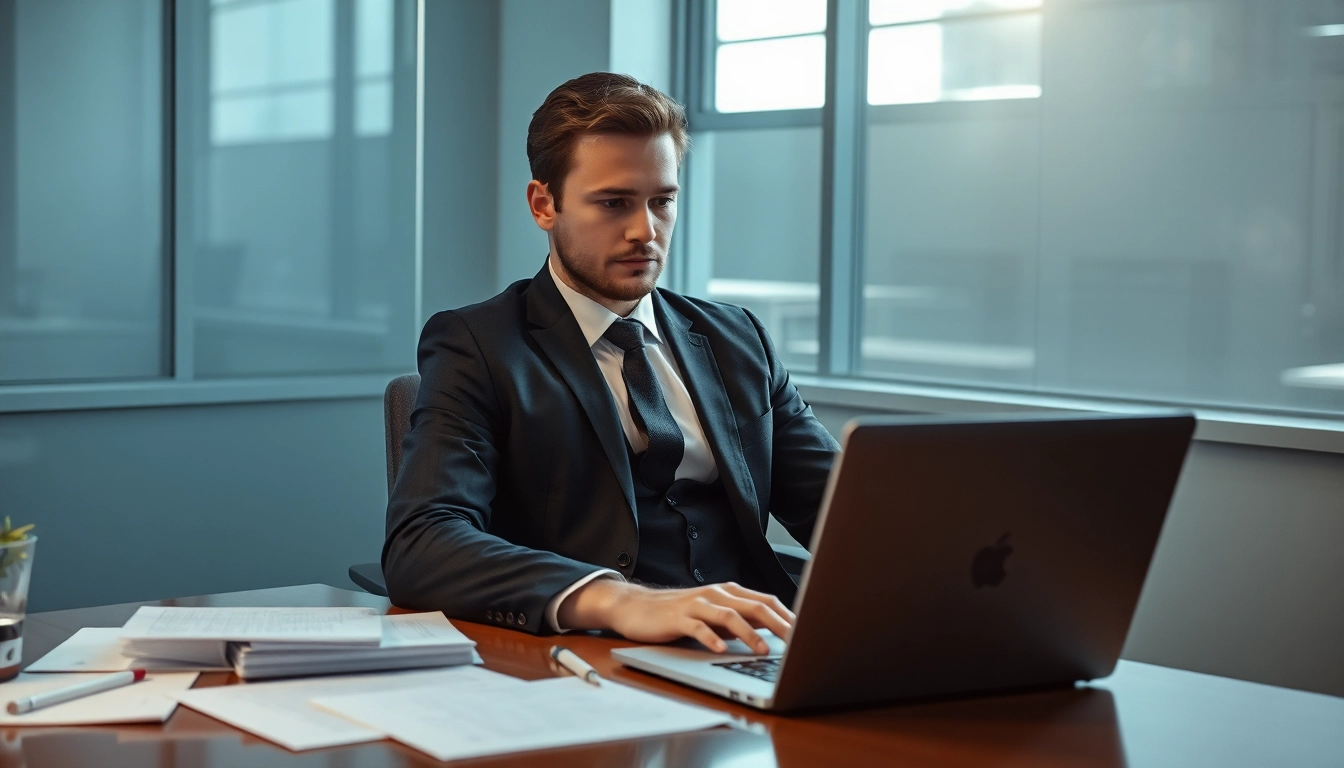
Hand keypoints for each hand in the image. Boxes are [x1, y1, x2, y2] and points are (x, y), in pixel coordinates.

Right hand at [557, 579, 793, 653]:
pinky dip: (711, 638)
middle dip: (778, 624)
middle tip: (796, 642)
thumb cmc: (680, 614)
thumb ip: (741, 621)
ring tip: (761, 651)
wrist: (637, 607)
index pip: (766, 602)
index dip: (788, 617)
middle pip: (754, 606)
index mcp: (730, 592)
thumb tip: (774, 633)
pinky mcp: (678, 617)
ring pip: (729, 615)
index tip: (807, 633)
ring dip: (748, 634)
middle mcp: (717, 594)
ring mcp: (697, 604)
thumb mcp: (715, 616)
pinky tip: (720, 650)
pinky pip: (698, 627)